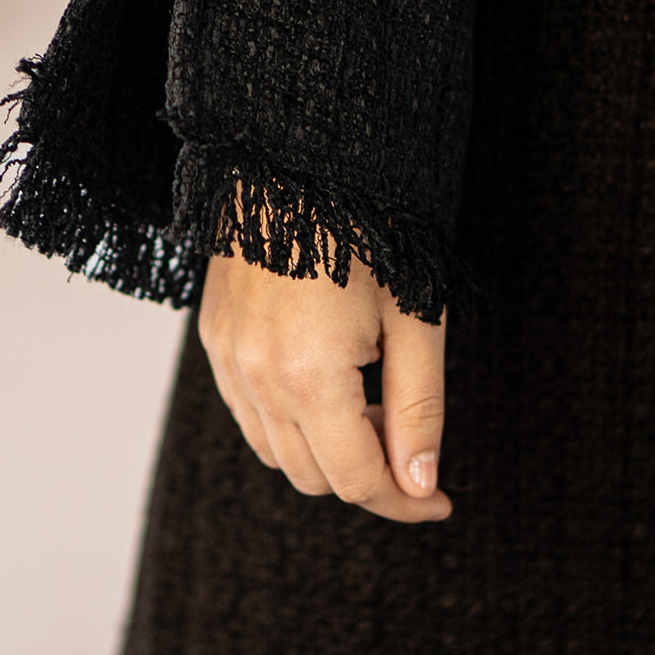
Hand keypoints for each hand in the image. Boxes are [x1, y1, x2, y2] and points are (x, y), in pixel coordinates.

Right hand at [198, 216, 451, 523]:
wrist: (300, 154)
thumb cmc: (368, 226)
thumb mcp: (415, 319)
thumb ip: (419, 409)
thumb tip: (421, 486)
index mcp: (310, 377)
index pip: (356, 481)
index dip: (404, 500)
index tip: (440, 499)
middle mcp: (256, 376)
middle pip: (313, 477)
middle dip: (368, 472)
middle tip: (406, 426)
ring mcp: (227, 356)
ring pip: (276, 451)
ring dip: (326, 449)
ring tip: (370, 397)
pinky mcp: (215, 335)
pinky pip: (248, 411)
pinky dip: (288, 420)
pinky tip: (327, 380)